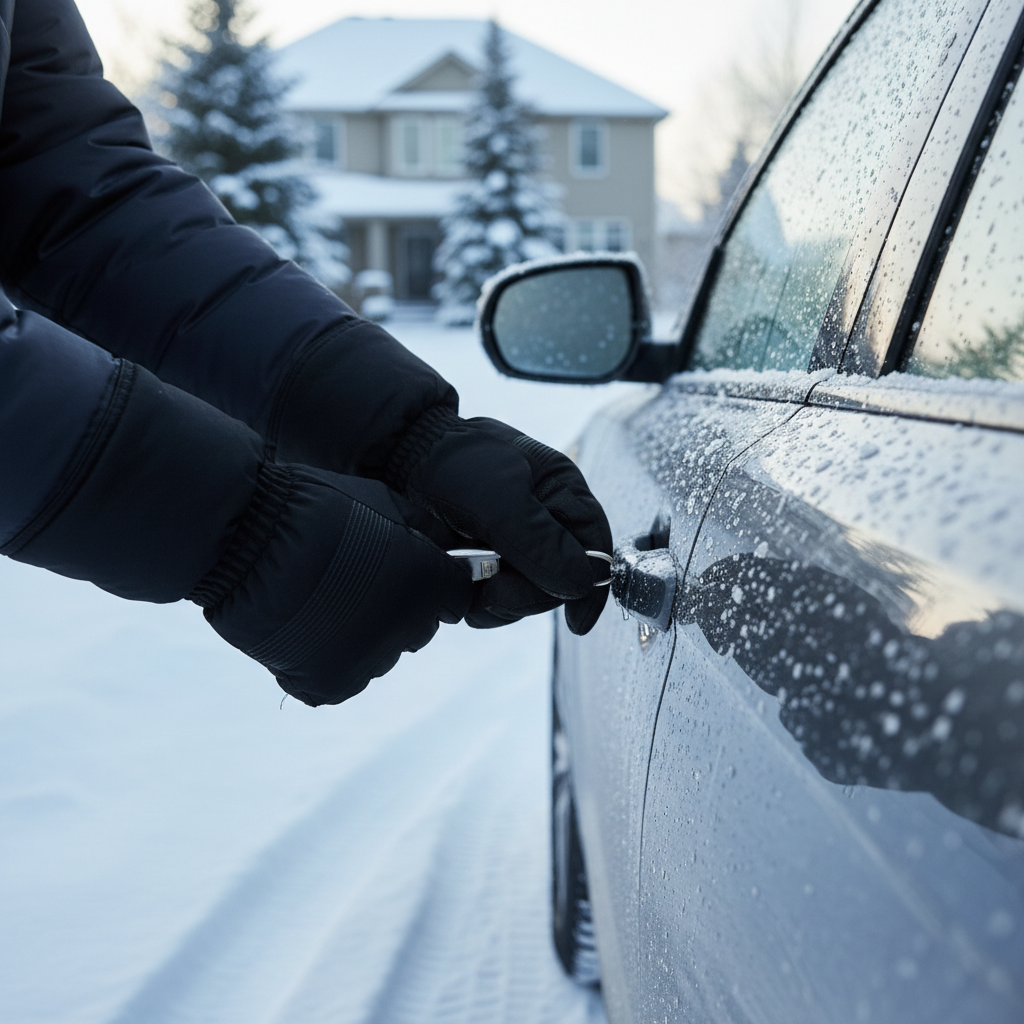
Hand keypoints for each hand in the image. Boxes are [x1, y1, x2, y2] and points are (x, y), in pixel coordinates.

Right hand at [192, 463, 473, 705]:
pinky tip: (301, 625)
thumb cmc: (313, 506)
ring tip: (319, 599)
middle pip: (417, 626)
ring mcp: (369, 661)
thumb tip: (446, 545)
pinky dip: (323, 658)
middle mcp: (409, 627)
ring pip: (378, 652)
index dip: (434, 584)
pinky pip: (340, 677)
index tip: (411, 572)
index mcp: (430, 583)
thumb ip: (421, 530)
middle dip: (397, 606)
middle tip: (354, 581)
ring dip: (360, 632)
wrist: (246, 538)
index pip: (456, 597)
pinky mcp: (330, 685)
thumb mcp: (383, 500)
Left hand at [387, 414, 612, 634]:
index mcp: (563, 492)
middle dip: (529, 594)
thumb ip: (540, 542)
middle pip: (561, 581)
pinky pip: (498, 597)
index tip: (577, 622)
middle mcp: (546, 520)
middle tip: (493, 591)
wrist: (402, 457)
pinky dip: (479, 599)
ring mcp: (517, 544)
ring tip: (470, 581)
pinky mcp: (489, 561)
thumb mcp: (499, 498)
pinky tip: (459, 583)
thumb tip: (583, 583)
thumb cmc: (454, 462)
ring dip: (500, 600)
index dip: (591, 587)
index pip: (596, 546)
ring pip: (528, 595)